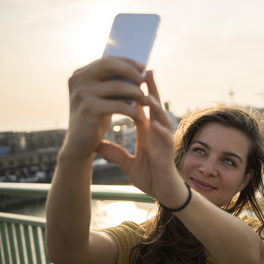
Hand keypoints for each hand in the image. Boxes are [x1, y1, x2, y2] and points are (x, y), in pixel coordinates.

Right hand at [62, 56, 146, 158]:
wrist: (80, 144)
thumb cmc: (96, 118)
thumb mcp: (102, 97)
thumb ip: (112, 82)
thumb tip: (139, 68)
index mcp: (79, 74)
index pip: (106, 60)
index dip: (126, 62)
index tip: (143, 67)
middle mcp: (77, 80)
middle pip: (109, 66)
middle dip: (131, 71)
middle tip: (145, 80)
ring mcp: (81, 94)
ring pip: (117, 86)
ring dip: (136, 92)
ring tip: (147, 100)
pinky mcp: (88, 109)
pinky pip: (118, 105)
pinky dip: (132, 109)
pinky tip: (139, 115)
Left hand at [96, 70, 185, 201]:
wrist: (164, 194)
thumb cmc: (150, 177)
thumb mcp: (127, 164)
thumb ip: (114, 152)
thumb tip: (96, 144)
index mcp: (147, 133)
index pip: (142, 108)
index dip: (137, 92)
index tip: (128, 77)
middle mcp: (157, 133)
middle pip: (154, 107)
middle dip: (150, 89)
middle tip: (144, 70)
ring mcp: (164, 142)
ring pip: (162, 120)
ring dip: (155, 107)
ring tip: (147, 94)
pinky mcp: (167, 155)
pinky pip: (165, 140)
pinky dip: (160, 131)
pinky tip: (153, 124)